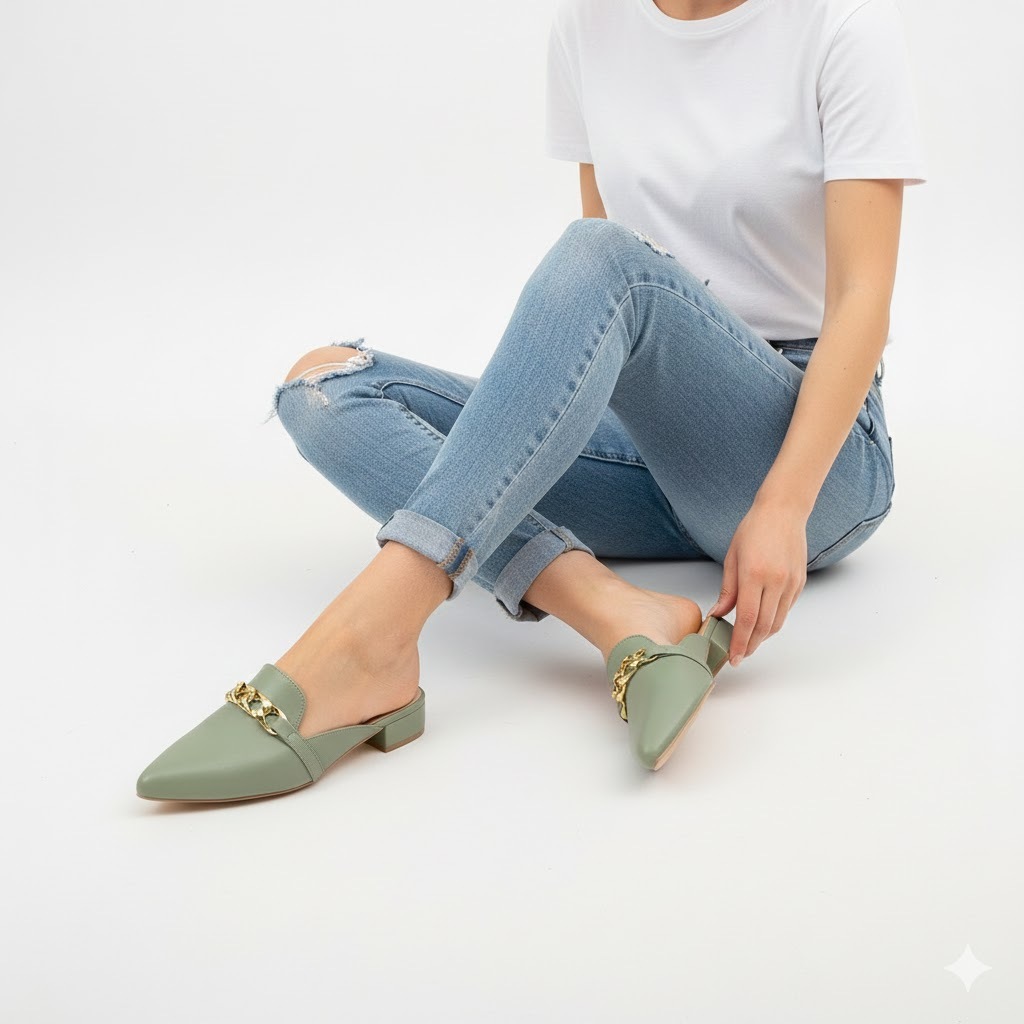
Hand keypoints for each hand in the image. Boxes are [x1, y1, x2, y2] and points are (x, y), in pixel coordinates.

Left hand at [707, 497, 807, 665]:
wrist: (783, 512)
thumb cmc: (753, 530)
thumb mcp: (732, 558)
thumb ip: (727, 590)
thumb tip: (718, 614)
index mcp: (754, 574)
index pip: (747, 619)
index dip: (739, 642)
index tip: (733, 657)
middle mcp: (775, 581)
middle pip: (764, 626)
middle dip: (751, 645)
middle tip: (739, 656)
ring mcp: (791, 583)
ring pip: (777, 621)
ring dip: (763, 637)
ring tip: (749, 644)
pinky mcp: (800, 582)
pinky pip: (785, 610)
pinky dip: (774, 621)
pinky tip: (762, 624)